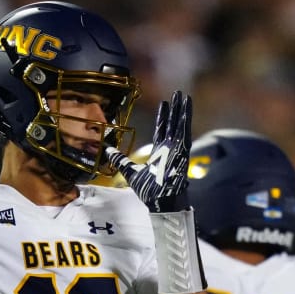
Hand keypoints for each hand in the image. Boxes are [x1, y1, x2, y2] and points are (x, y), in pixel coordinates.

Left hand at [105, 90, 192, 212]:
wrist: (159, 200)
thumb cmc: (148, 189)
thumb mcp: (129, 170)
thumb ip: (120, 159)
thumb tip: (107, 150)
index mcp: (158, 152)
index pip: (161, 130)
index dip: (162, 117)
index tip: (164, 104)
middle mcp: (169, 147)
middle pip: (172, 124)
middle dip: (174, 109)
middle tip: (177, 94)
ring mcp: (176, 147)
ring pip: (180, 123)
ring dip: (181, 109)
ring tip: (183, 94)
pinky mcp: (182, 149)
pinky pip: (185, 129)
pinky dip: (186, 116)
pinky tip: (187, 104)